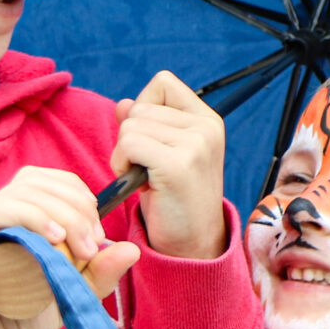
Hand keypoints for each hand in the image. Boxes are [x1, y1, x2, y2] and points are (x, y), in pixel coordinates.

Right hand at [0, 166, 137, 328]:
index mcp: (10, 225)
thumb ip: (94, 275)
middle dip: (76, 205)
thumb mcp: (64, 298)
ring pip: (21, 192)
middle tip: (93, 243)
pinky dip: (31, 216)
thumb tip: (131, 249)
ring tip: (80, 247)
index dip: (78, 197)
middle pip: (36, 180)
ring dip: (62, 213)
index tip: (98, 236)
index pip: (45, 184)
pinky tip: (54, 238)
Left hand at [113, 71, 228, 259]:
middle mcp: (206, 127)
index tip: (152, 141)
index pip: (163, 83)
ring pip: (130, 125)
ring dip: (124, 154)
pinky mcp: (178, 165)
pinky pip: (128, 144)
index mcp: (207, 120)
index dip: (145, 107)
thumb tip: (123, 103)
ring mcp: (196, 145)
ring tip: (145, 179)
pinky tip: (140, 185)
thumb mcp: (162, 154)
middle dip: (131, 137)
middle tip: (148, 170)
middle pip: (140, 107)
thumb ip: (145, 124)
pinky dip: (122, 164)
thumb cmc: (173, 199)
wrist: (192, 245)